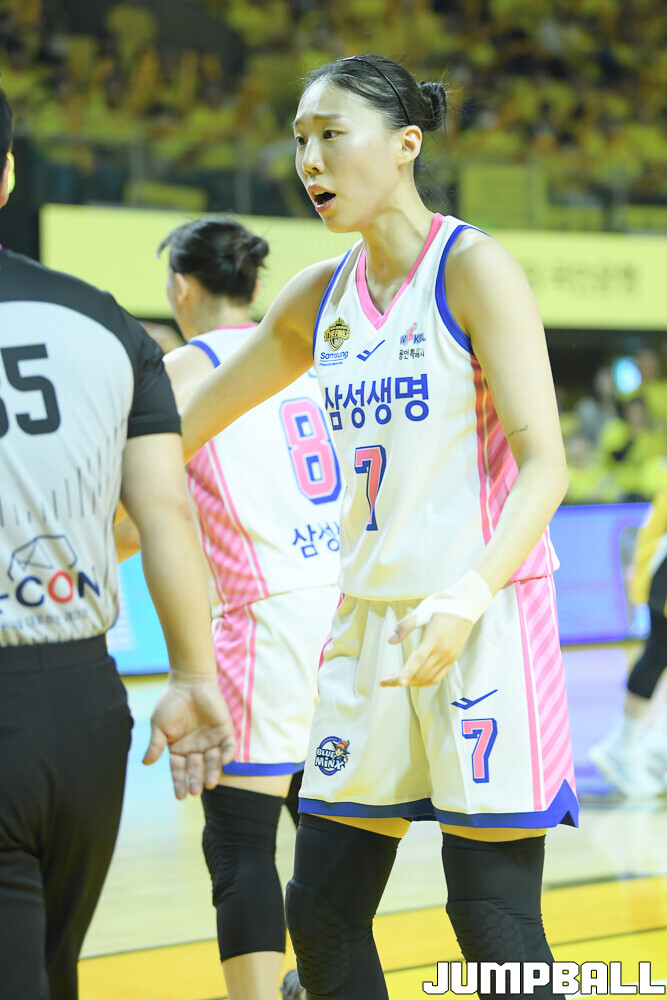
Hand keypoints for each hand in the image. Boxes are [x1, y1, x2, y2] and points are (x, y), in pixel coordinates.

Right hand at [143, 678, 236, 798]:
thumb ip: (156, 744)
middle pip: (196, 768)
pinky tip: (224, 761)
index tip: (180, 796)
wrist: (189, 681)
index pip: (179, 770)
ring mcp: (211, 740)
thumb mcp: (159, 725)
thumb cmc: (171, 702)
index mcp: (179, 749)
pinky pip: (228, 746)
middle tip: (195, 791)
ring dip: (212, 772)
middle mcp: (195, 748)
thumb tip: (146, 763)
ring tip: (210, 783)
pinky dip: (227, 754)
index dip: (179, 782)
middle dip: (195, 780)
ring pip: (213, 760)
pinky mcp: (224, 730)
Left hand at [380, 611, 473, 687]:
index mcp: (433, 638)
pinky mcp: (453, 658)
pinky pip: (438, 677)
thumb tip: (390, 641)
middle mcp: (443, 651)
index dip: (407, 673)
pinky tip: (414, 680)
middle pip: (420, 673)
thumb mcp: (421, 612)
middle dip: (401, 679)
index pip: (418, 660)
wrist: (465, 604)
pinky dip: (425, 682)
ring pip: (428, 678)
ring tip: (396, 680)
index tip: (397, 683)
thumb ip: (404, 626)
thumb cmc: (441, 605)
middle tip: (385, 680)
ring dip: (412, 682)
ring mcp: (449, 656)